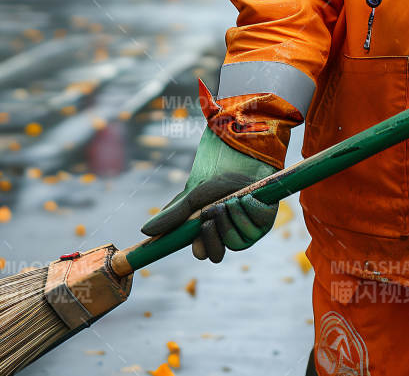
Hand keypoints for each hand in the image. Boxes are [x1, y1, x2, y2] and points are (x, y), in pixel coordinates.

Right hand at [141, 129, 278, 262]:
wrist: (241, 154)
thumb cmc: (215, 174)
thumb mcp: (192, 196)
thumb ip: (172, 215)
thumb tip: (144, 231)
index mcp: (209, 230)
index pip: (203, 252)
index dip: (200, 248)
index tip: (195, 242)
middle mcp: (227, 233)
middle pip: (217, 255)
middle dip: (212, 233)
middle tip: (210, 212)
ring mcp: (247, 229)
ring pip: (237, 242)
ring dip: (230, 217)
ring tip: (230, 198)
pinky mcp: (264, 221)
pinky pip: (255, 228)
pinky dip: (247, 210)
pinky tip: (247, 196)